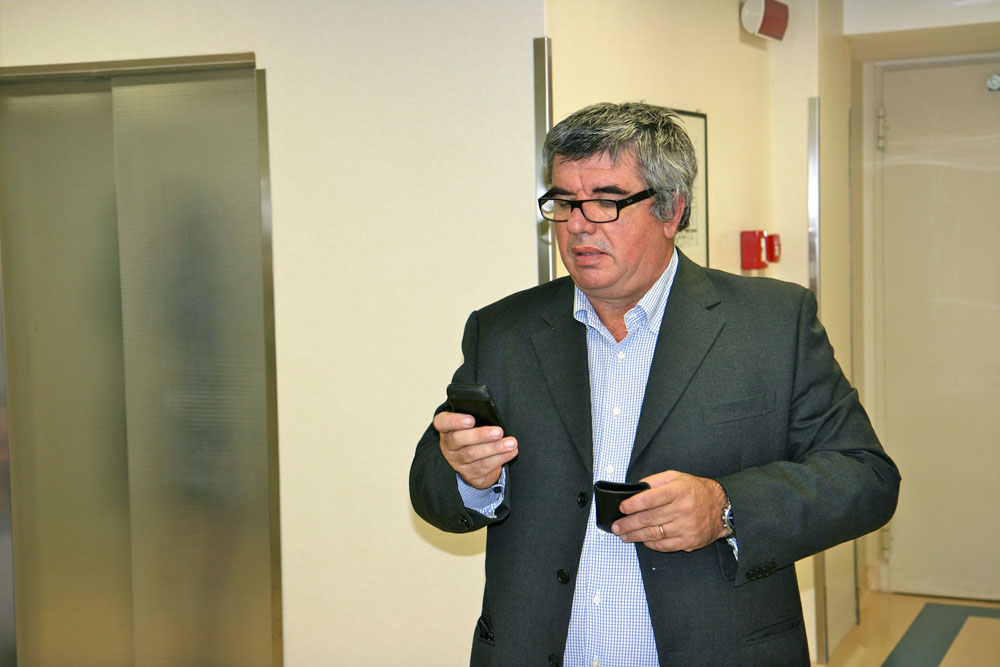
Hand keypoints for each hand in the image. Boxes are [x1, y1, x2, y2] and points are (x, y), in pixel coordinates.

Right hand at [434, 411, 517, 488]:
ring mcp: (457, 462)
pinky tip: (511, 452)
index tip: (471, 420)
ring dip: (495, 448)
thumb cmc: (476, 436)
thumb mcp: (474, 425)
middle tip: (498, 432)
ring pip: (473, 454)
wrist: (476, 462)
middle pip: (459, 439)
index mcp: (447, 429)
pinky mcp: (469, 475)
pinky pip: (484, 467)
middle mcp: (448, 446)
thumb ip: (479, 418)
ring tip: (511, 443)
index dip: (455, 421)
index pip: (442, 422)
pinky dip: (500, 458)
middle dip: (480, 435)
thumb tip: (493, 416)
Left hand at [612, 470, 727, 551]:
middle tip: (616, 526)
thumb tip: (635, 490)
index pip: (650, 498)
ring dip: (635, 535)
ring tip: (624, 535)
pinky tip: (642, 540)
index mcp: (678, 491)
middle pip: (648, 518)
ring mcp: (686, 527)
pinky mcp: (689, 541)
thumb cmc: (695, 491)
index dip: (633, 504)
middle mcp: (682, 509)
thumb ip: (654, 481)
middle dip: (628, 523)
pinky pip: (665, 545)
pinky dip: (651, 544)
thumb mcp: (676, 477)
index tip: (621, 508)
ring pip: (654, 533)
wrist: (721, 507)